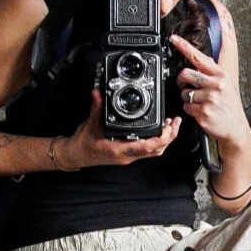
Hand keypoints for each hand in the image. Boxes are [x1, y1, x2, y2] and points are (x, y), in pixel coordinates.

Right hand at [54, 89, 181, 168]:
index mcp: (120, 150)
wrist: (75, 155)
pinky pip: (148, 150)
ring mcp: (129, 156)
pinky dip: (157, 141)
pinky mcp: (129, 153)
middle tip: (175, 122)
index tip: (169, 127)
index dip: (162, 138)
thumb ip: (96, 108)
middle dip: (169, 136)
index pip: (147, 147)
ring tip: (172, 125)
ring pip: (154, 151)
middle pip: (156, 150)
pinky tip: (159, 131)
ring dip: (166, 139)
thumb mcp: (90, 124)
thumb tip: (98, 94)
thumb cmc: (83, 144)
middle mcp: (127, 155)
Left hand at [170, 34, 249, 144]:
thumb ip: (213, 71)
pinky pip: (186, 107)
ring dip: (187, 98)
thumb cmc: (229, 105)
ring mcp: (209, 99)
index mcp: (221, 75)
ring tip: (198, 102)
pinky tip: (200, 111)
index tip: (173, 39)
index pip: (199, 57)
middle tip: (185, 85)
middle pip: (186, 74)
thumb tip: (202, 58)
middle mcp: (216, 85)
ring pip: (184, 93)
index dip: (184, 46)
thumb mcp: (227, 84)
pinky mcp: (203, 113)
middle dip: (181, 81)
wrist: (235, 127)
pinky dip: (189, 109)